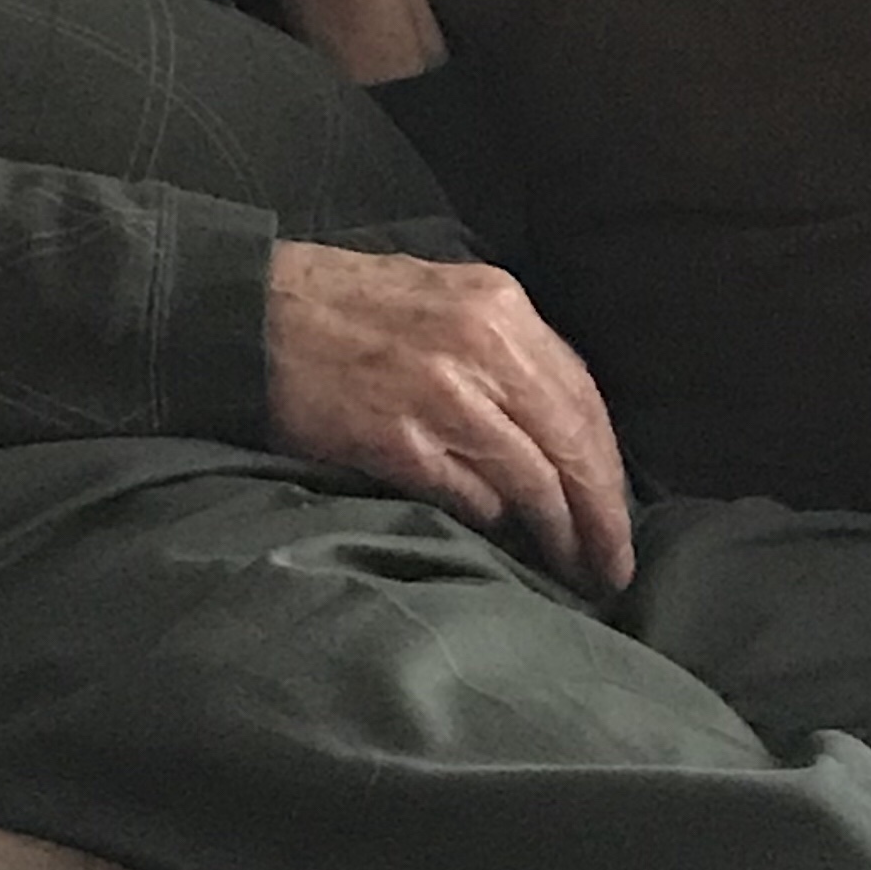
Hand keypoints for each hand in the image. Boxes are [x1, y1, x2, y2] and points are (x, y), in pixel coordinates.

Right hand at [264, 239, 636, 594]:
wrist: (250, 314)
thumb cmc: (347, 307)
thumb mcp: (445, 297)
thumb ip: (504, 350)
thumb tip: (556, 428)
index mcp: (500, 305)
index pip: (583, 395)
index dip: (609, 463)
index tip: (620, 510)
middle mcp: (483, 345)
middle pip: (571, 443)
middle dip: (603, 513)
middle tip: (615, 564)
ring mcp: (442, 395)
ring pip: (532, 480)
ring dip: (561, 535)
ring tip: (575, 571)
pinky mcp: (398, 442)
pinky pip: (471, 497)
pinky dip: (494, 525)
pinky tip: (504, 546)